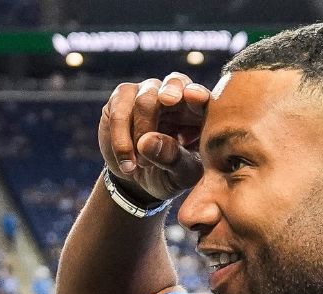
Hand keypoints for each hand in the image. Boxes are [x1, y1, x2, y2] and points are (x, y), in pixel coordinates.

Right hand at [99, 72, 209, 201]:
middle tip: (166, 105)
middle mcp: (175, 95)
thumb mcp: (181, 175)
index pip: (203, 95)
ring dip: (141, 133)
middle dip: (169, 95)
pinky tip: (127, 163)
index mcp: (199, 111)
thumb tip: (147, 141)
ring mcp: (147, 93)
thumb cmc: (171, 175)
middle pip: (173, 84)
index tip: (194, 97)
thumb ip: (172, 158)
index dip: (198, 93)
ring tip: (141, 165)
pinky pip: (119, 112)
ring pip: (144, 99)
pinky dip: (121, 140)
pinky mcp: (121, 100)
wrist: (139, 180)